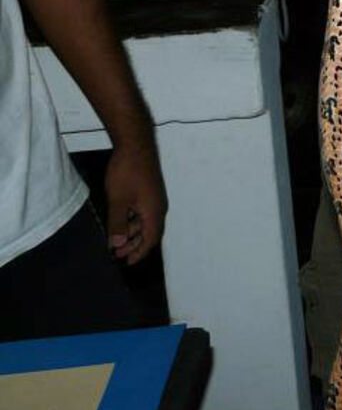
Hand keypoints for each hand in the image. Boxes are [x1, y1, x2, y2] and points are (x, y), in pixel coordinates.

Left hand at [104, 140, 166, 264]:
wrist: (135, 146)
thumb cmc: (127, 173)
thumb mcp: (118, 201)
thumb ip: (117, 225)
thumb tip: (117, 245)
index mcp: (154, 212)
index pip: (151, 239)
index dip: (139, 252)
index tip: (127, 262)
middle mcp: (158, 208)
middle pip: (150, 233)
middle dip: (134, 245)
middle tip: (118, 254)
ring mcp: (154, 199)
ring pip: (145, 222)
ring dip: (131, 233)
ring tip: (115, 239)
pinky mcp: (148, 192)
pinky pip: (143, 213)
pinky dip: (132, 221)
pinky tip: (120, 220)